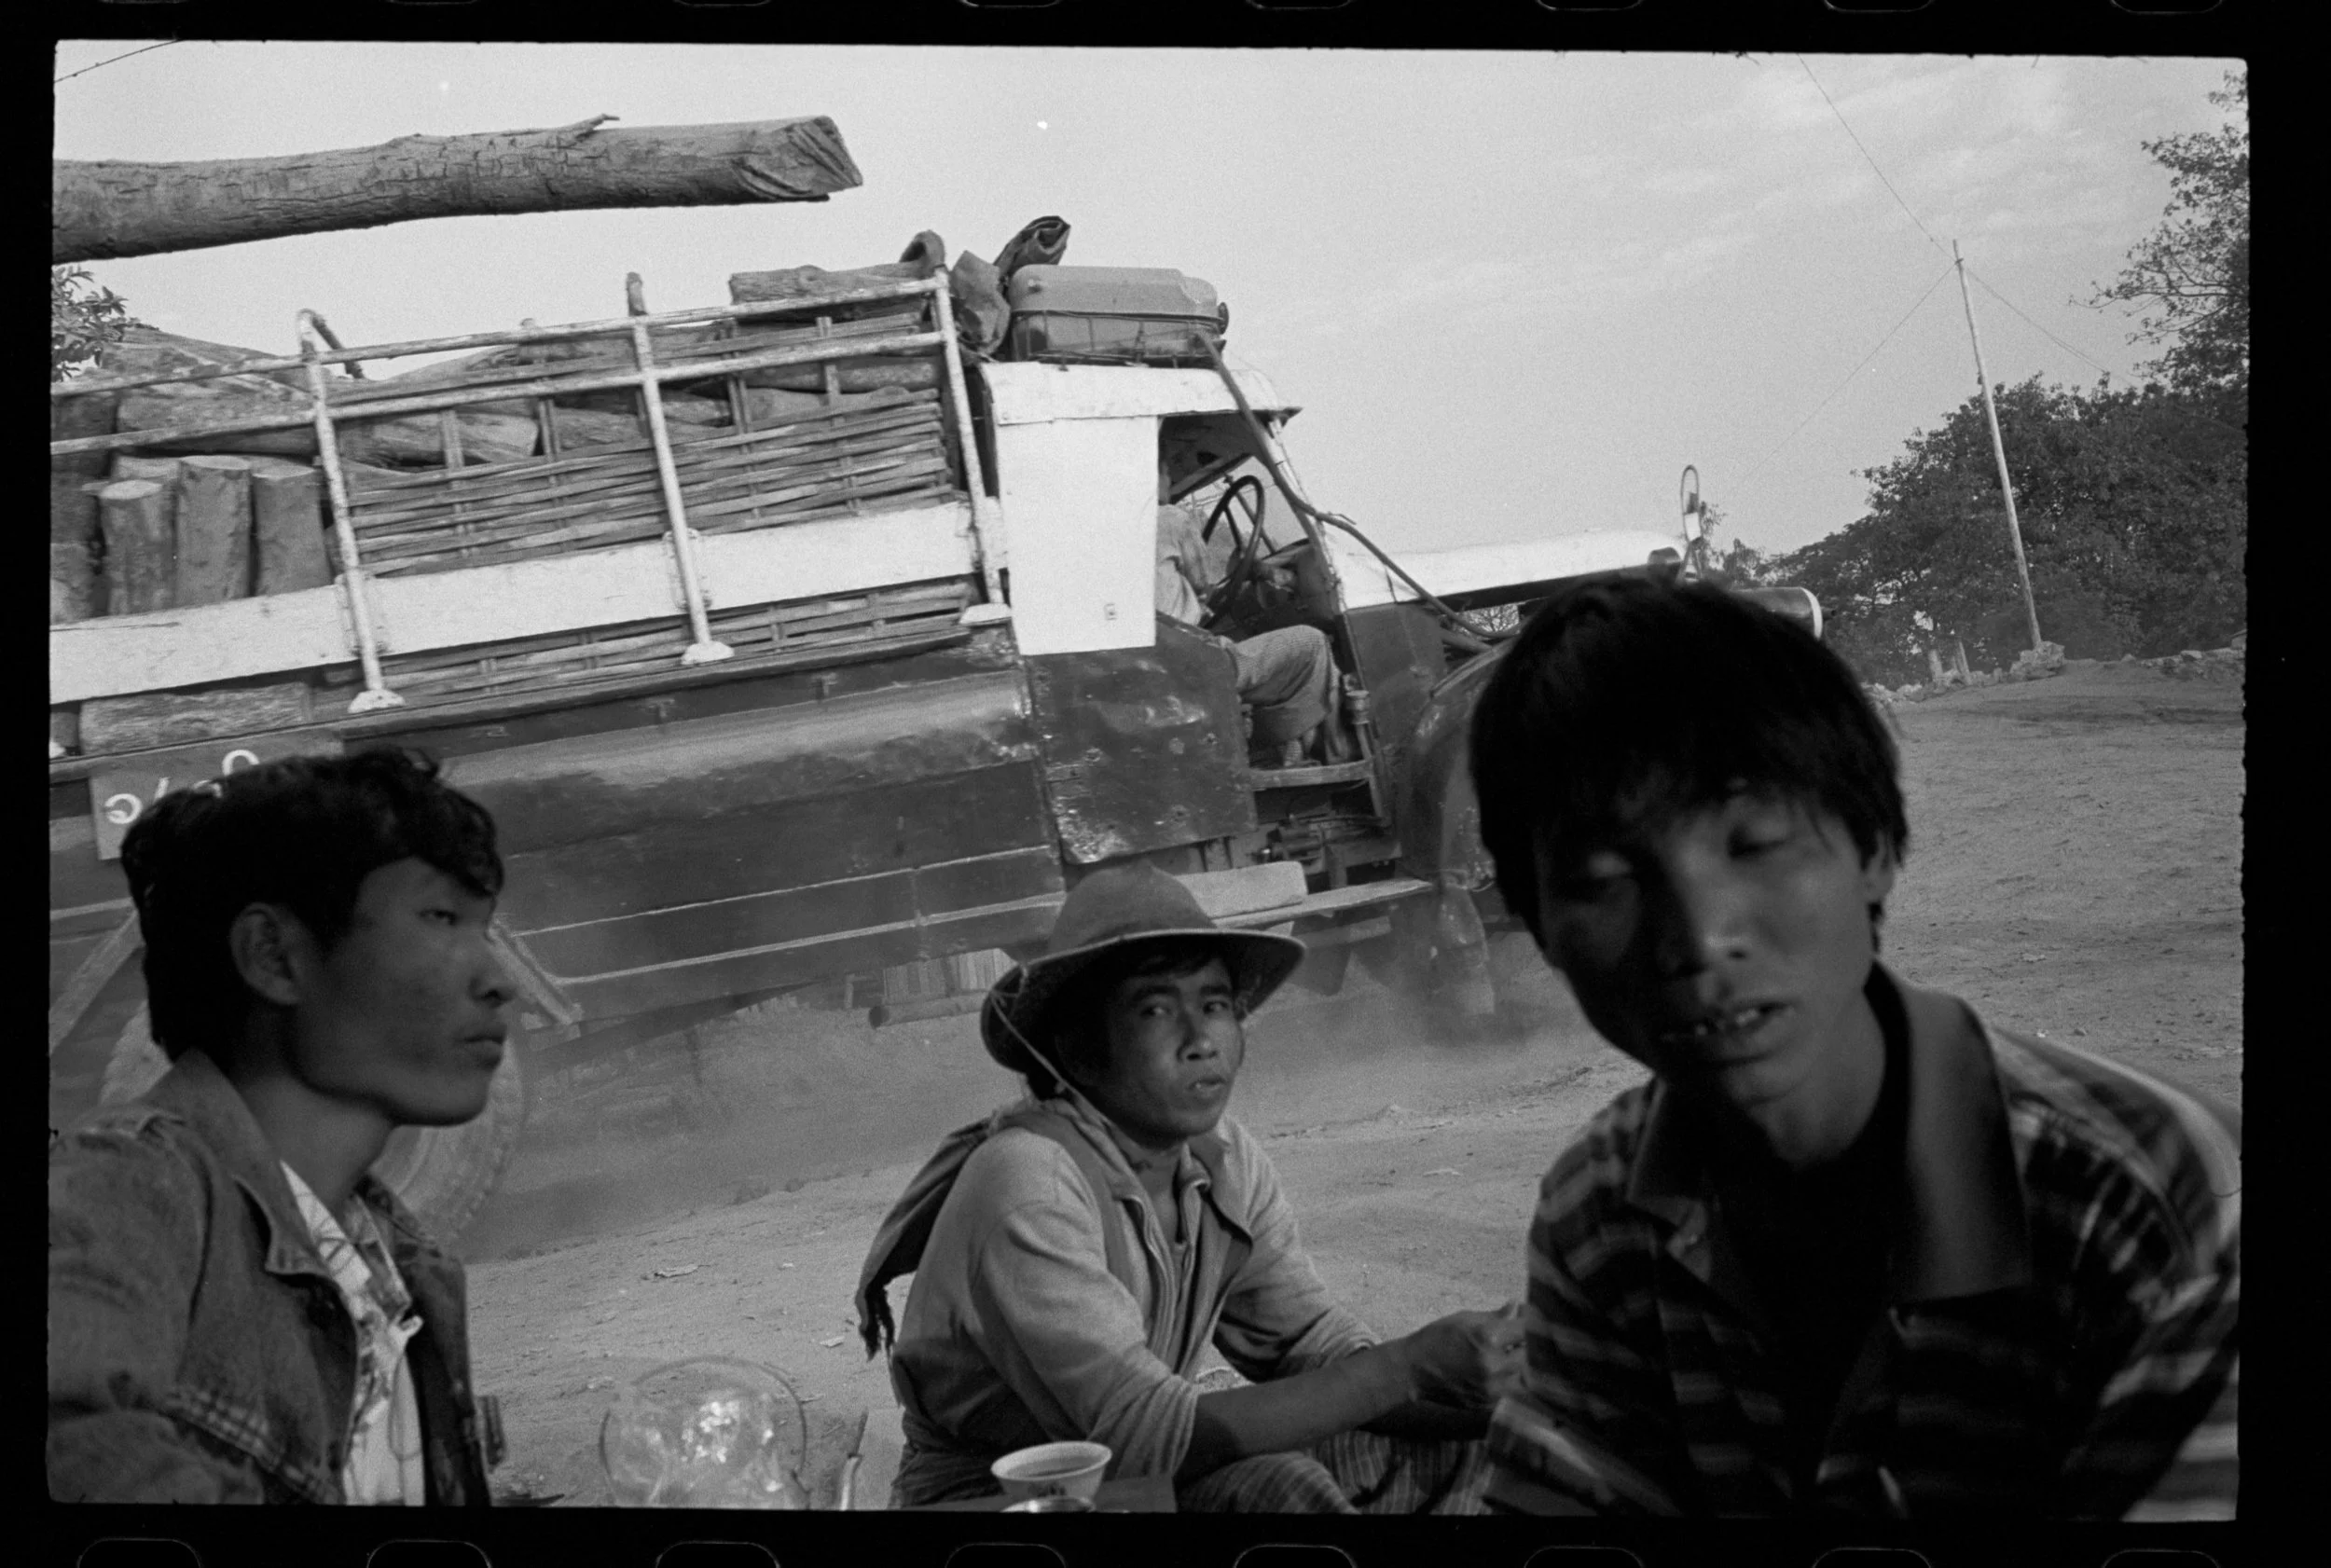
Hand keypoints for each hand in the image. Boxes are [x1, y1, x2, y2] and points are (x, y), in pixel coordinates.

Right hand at [1396, 1303, 1525, 1411]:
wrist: (1413, 1370)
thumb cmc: (1436, 1338)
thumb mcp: (1464, 1319)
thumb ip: (1495, 1316)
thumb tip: (1517, 1307)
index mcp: (1488, 1338)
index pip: (1525, 1329)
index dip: (1530, 1321)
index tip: (1530, 1316)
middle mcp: (1494, 1365)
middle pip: (1529, 1354)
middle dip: (1529, 1344)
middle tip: (1524, 1337)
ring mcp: (1492, 1388)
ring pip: (1524, 1376)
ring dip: (1523, 1365)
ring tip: (1517, 1355)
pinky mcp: (1488, 1403)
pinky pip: (1512, 1392)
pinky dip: (1513, 1381)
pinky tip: (1508, 1372)